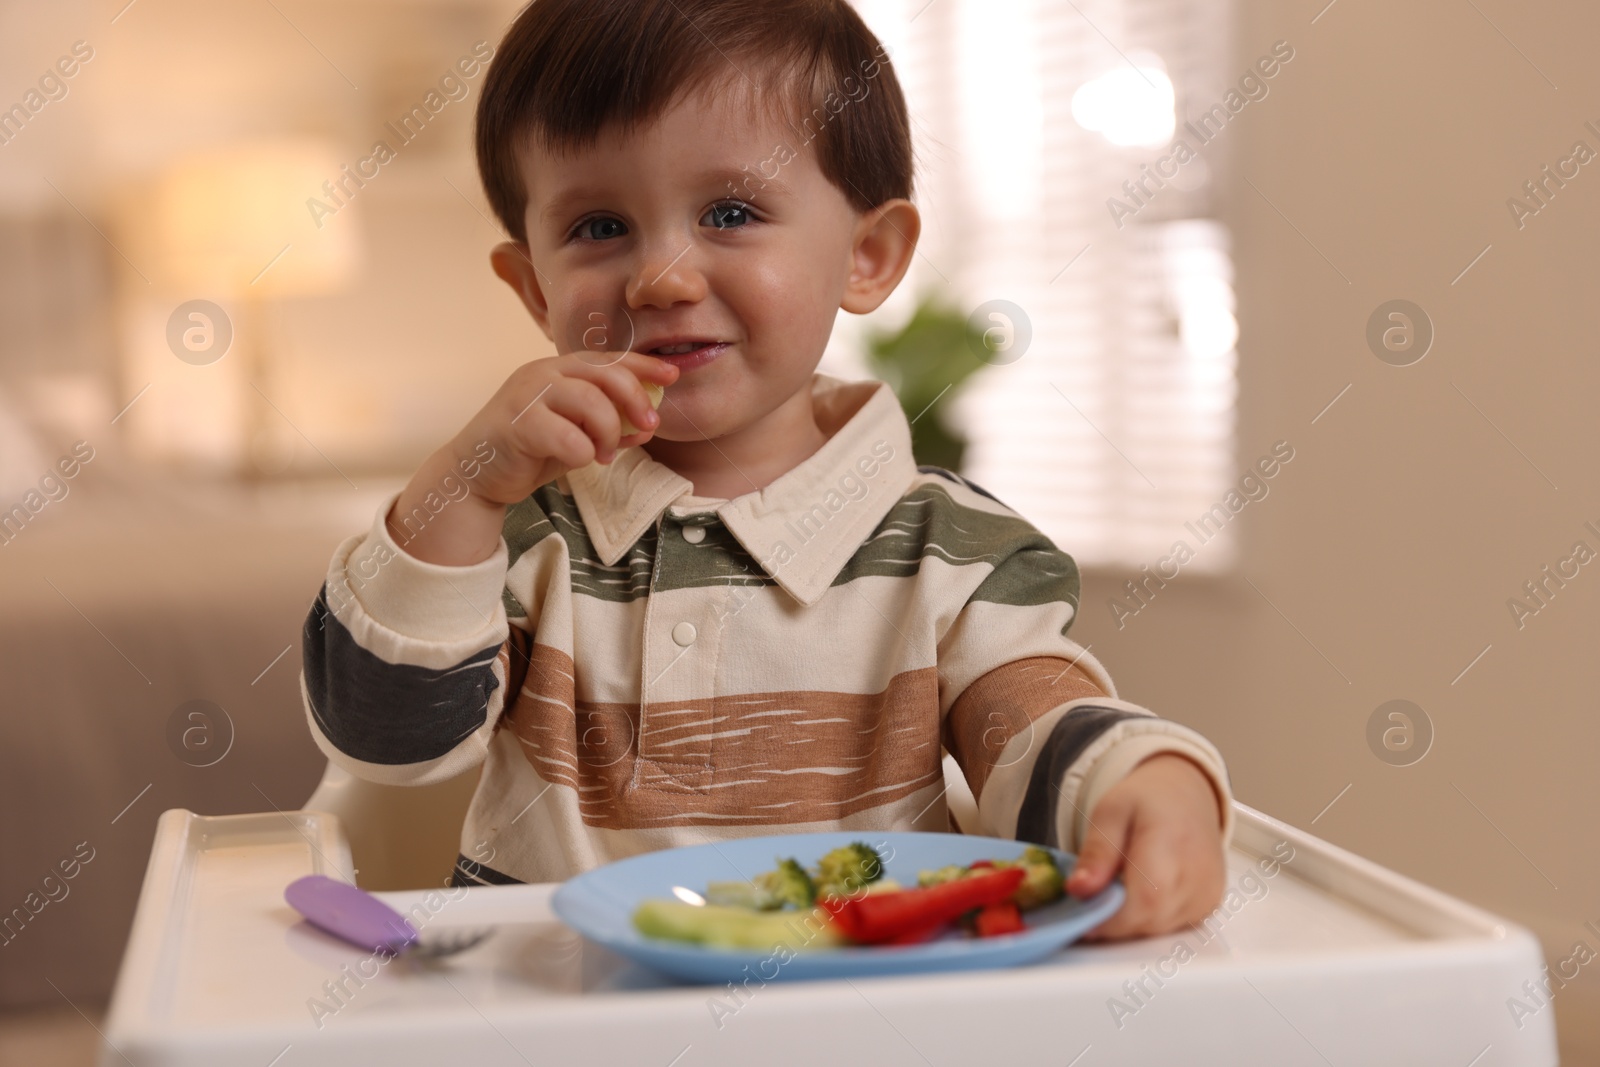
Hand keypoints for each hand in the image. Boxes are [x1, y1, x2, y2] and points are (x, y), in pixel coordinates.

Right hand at [388, 351, 677, 565]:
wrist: (478, 473)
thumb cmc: (530, 451)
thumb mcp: (577, 434)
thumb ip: (609, 426)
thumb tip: (648, 425)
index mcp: (559, 369)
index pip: (609, 359)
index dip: (644, 365)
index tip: (673, 374)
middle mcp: (543, 373)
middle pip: (604, 373)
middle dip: (636, 399)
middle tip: (649, 425)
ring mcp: (526, 395)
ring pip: (589, 401)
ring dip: (608, 431)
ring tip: (605, 453)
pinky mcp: (516, 424)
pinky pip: (567, 436)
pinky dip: (582, 452)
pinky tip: (578, 460)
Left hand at [1063, 752, 1225, 940]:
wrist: (1186, 796)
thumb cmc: (1147, 801)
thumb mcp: (1109, 813)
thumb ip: (1096, 853)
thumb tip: (1078, 891)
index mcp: (1173, 844)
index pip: (1145, 901)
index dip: (1109, 918)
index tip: (1081, 917)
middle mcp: (1199, 875)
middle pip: (1149, 921)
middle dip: (1112, 921)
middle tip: (1092, 900)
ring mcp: (1208, 894)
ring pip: (1157, 929)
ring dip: (1129, 921)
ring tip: (1115, 890)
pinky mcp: (1209, 906)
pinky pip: (1170, 927)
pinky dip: (1147, 919)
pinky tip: (1138, 894)